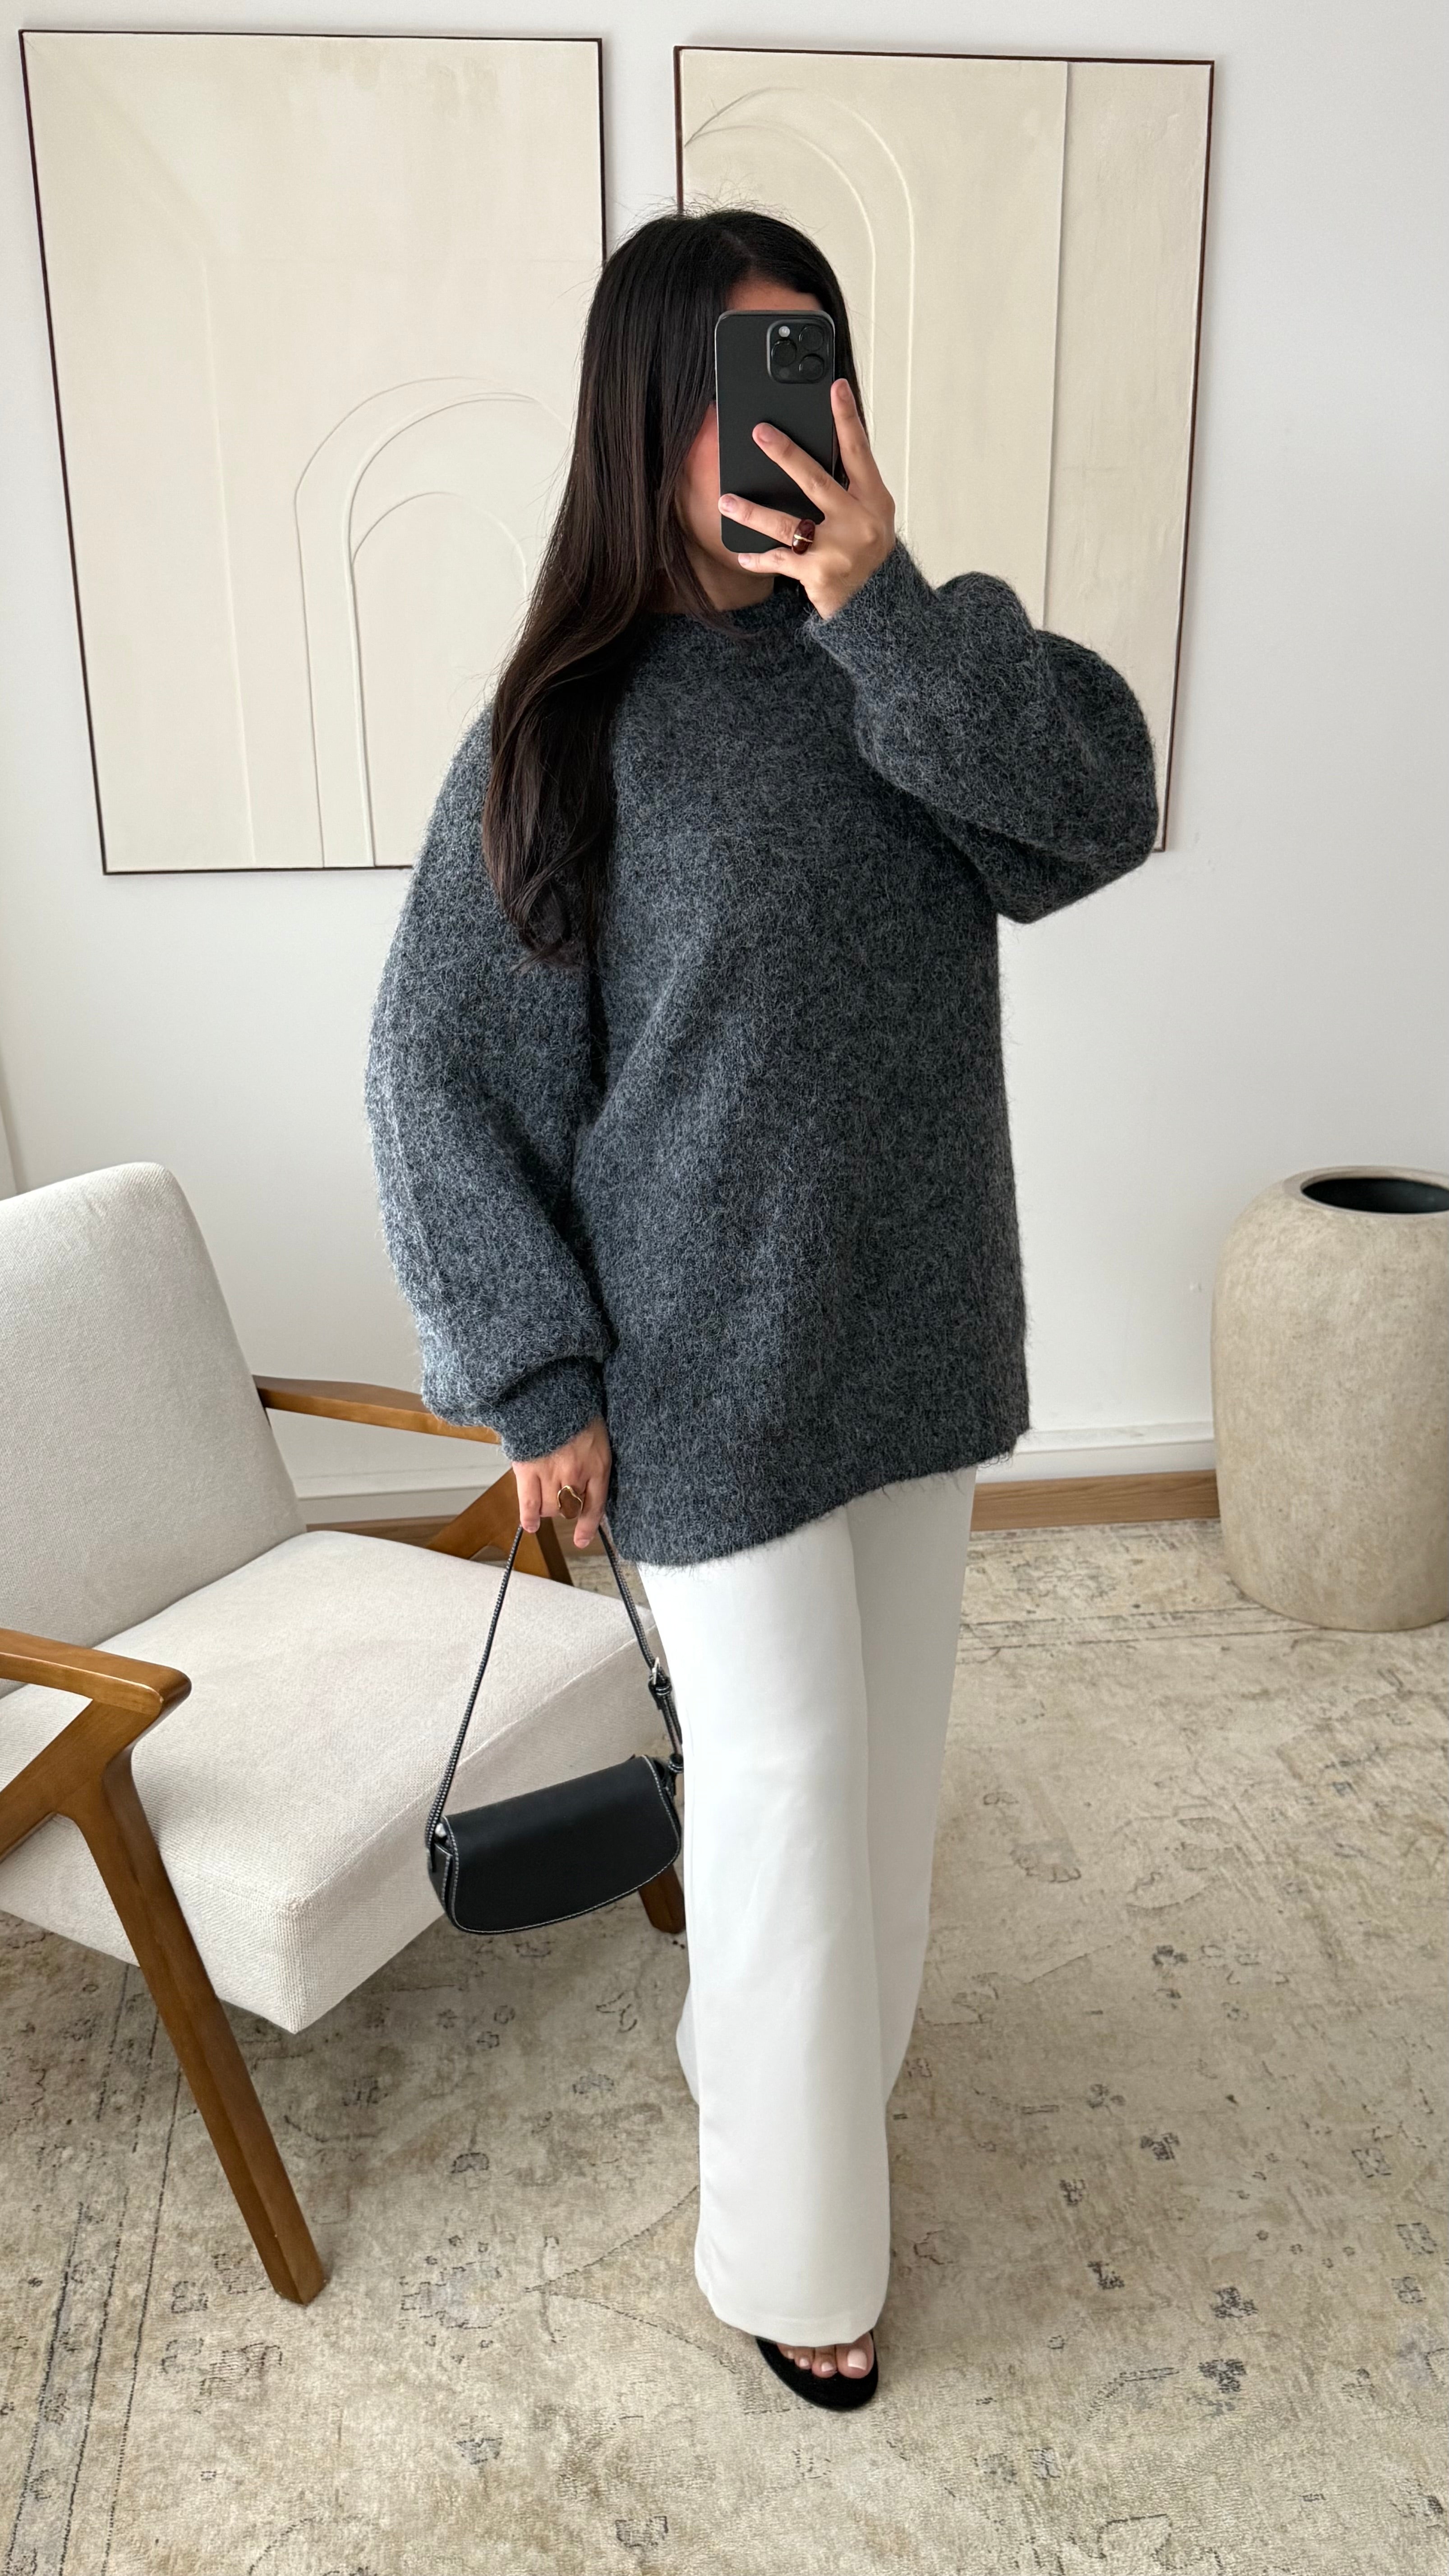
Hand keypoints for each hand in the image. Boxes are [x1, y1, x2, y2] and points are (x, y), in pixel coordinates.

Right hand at [512, 1412, 611, 1549]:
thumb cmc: (575, 1409)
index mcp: (597, 1465)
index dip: (588, 1527)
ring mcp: (551, 1474)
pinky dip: (529, 1517)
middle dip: (565, 1507)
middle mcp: (576, 1474)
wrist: (549, 1392)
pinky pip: (528, 1504)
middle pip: (569, 1509)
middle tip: (559, 1495)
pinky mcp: (528, 1470)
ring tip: (544, 1494)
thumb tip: (588, 1483)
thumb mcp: (597, 1435)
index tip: (582, 1540)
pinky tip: (530, 1525)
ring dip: (547, 1507)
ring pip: (549, 1508)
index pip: (595, 1506)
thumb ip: (594, 1460)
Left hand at [718, 376, 895, 619]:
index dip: (847, 418)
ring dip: (752, 512)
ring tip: (726, 501)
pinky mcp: (818, 574)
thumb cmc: (867, 552)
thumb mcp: (870, 515)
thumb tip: (809, 452)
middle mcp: (860, 523)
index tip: (835, 387)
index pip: (859, 452)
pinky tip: (741, 554)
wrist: (877, 606)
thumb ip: (849, 487)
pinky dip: (759, 558)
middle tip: (759, 432)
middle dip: (785, 454)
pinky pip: (780, 561)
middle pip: (816, 480)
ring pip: (787, 524)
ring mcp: (839, 550)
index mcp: (874, 500)